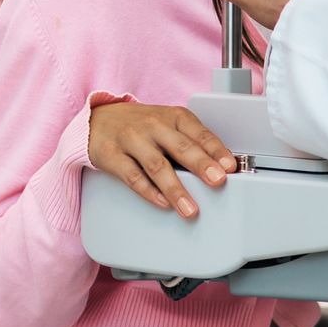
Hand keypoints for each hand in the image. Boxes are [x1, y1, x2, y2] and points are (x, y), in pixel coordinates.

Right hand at [88, 100, 237, 218]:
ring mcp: (132, 140)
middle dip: (201, 165)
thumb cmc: (141, 125)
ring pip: (157, 166)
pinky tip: (162, 203)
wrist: (98, 119)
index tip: (230, 166)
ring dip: (176, 189)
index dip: (216, 150)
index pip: (199, 134)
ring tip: (190, 208)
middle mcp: (154, 126)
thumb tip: (219, 168)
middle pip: (181, 147)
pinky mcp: (112, 155)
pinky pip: (132, 177)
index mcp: (173, 117)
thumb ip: (192, 143)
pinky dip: (149, 192)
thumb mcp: (169, 125)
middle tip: (217, 181)